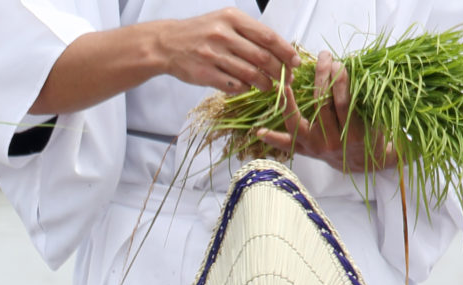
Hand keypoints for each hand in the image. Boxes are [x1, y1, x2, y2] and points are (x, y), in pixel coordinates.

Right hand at [144, 8, 298, 95]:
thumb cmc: (200, 32)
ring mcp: (212, 55)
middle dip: (279, 71)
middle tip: (287, 79)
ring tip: (269, 87)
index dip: (285, 51)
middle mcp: (223, 35)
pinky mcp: (203, 74)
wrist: (166, 44)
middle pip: (261, 57)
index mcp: (232, 19)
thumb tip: (278, 49)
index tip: (296, 62)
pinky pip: (232, 84)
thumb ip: (248, 32)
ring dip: (264, 83)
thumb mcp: (224, 21)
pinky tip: (248, 88)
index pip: (267, 36)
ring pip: (249, 73)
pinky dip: (244, 88)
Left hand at [257, 52, 398, 171]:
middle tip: (323, 58)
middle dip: (322, 79)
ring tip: (284, 84)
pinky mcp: (305, 152)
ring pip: (298, 124)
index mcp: (354, 133)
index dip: (340, 82)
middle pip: (322, 107)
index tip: (339, 63)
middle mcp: (332, 142)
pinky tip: (260, 131)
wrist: (362, 162)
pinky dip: (273, 138)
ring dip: (290, 102)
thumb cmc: (371, 134)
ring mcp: (315, 148)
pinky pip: (287, 145)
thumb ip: (359, 98)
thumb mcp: (373, 117)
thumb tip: (344, 66)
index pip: (344, 103)